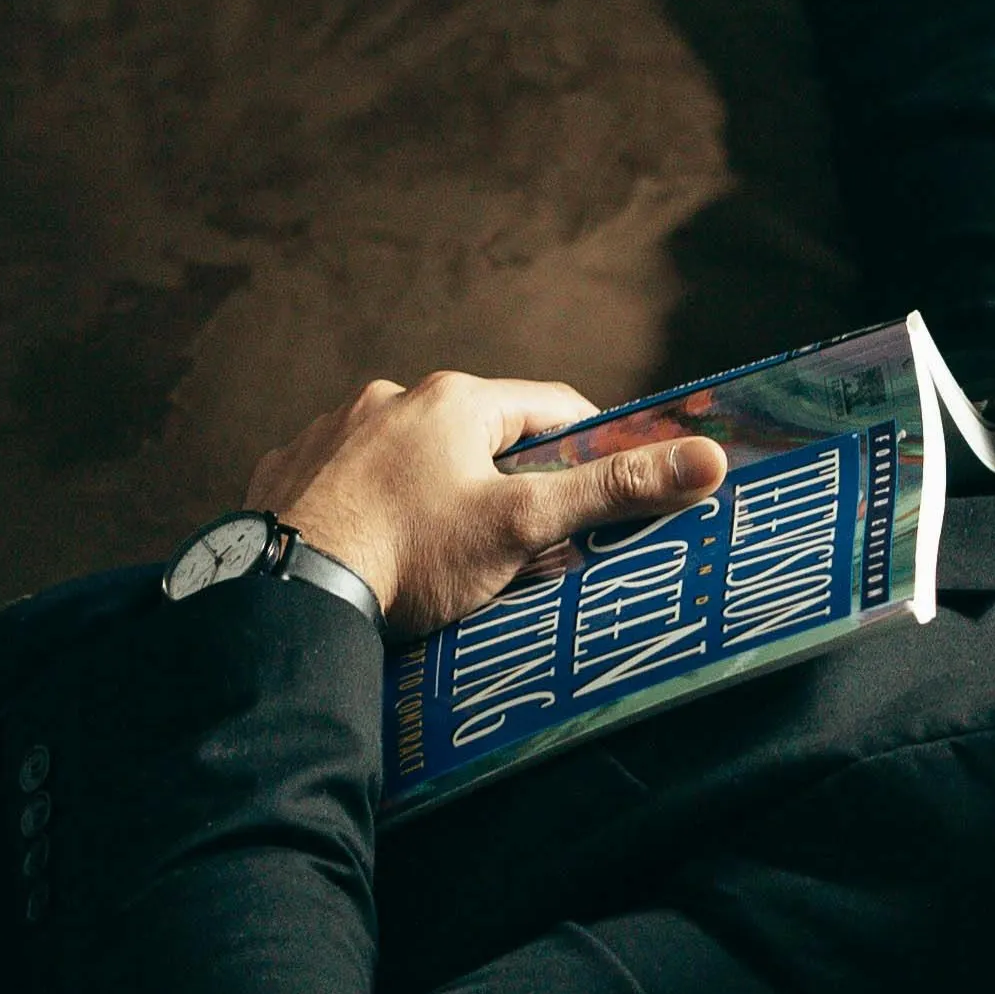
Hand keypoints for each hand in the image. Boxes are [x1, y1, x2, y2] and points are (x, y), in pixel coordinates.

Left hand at [251, 370, 725, 637]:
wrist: (292, 595)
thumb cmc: (413, 555)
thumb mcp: (523, 524)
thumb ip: (611, 490)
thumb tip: (706, 459)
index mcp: (453, 398)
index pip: (550, 410)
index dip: (588, 448)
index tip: (604, 490)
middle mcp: (389, 399)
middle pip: (476, 435)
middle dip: (504, 482)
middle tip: (523, 543)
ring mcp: (332, 433)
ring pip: (409, 457)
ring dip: (433, 491)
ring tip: (443, 557)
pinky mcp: (288, 471)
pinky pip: (347, 481)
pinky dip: (370, 508)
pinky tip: (374, 554)